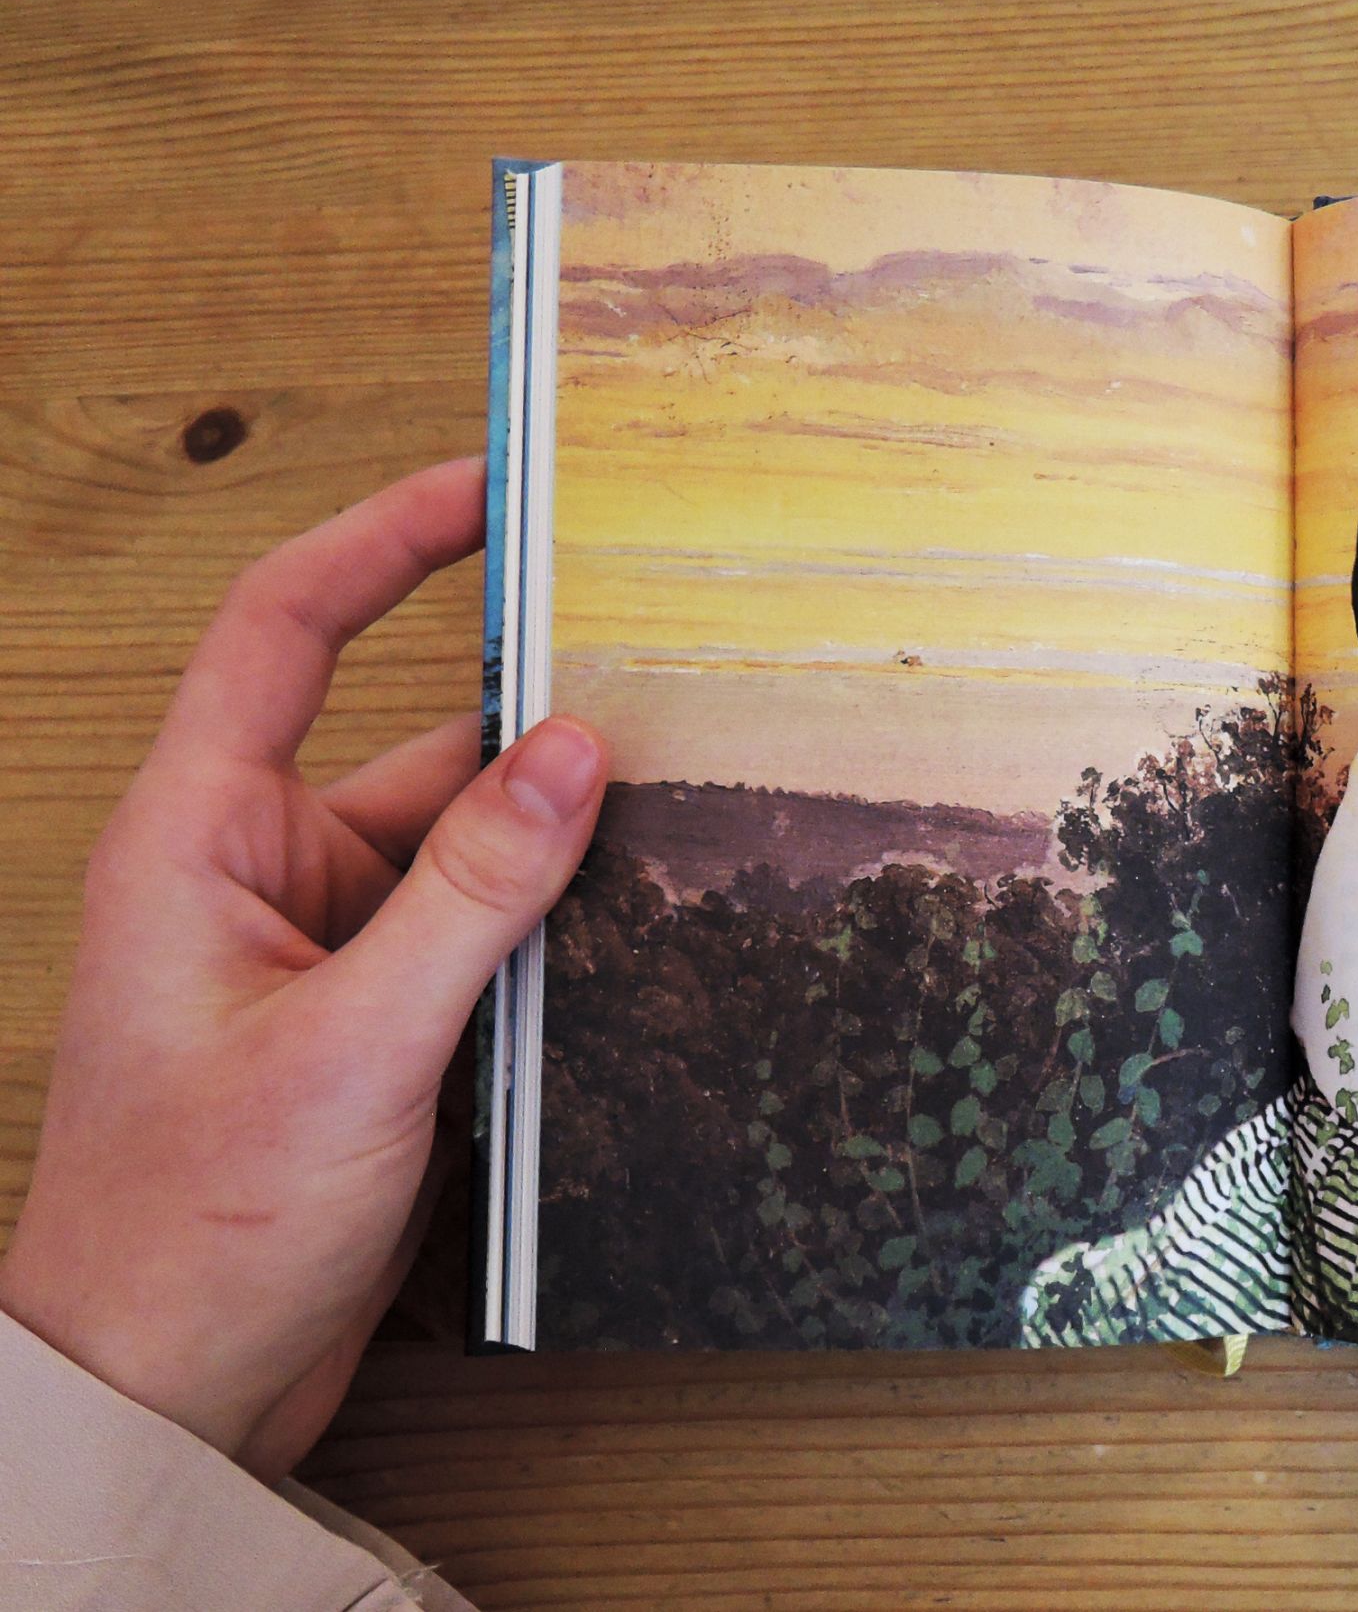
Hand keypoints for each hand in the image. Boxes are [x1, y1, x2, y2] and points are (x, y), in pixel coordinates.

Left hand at [0, 457, 606, 1480]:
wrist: (164, 1389)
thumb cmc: (188, 1227)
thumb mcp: (350, 1045)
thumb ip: (470, 893)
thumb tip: (574, 754)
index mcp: (197, 840)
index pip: (285, 630)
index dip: (384, 539)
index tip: (491, 489)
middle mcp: (260, 874)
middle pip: (417, 745)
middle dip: (530, 724)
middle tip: (657, 680)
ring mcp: (324, 951)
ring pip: (468, 849)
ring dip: (555, 845)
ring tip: (671, 823)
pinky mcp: (377, 1025)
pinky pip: (483, 935)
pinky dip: (554, 927)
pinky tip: (631, 931)